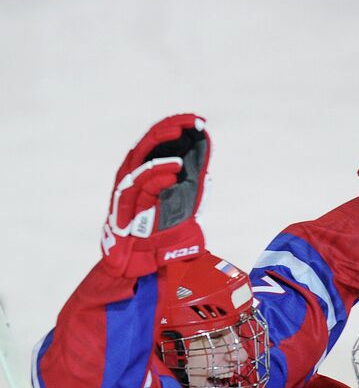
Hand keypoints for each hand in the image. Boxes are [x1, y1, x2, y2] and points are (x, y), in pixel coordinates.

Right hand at [101, 113, 210, 277]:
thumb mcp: (186, 202)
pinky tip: (176, 170)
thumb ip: (194, 179)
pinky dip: (157, 175)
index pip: (159, 141)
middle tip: (191, 121)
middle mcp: (134, 177)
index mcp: (147, 172)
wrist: (143, 267)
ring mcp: (127, 191)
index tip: (199, 120)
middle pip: (148, 142)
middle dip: (170, 127)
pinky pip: (139, 186)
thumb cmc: (162, 235)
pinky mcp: (124, 208)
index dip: (177, 127)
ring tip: (182, 134)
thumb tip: (206, 154)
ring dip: (161, 143)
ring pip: (141, 158)